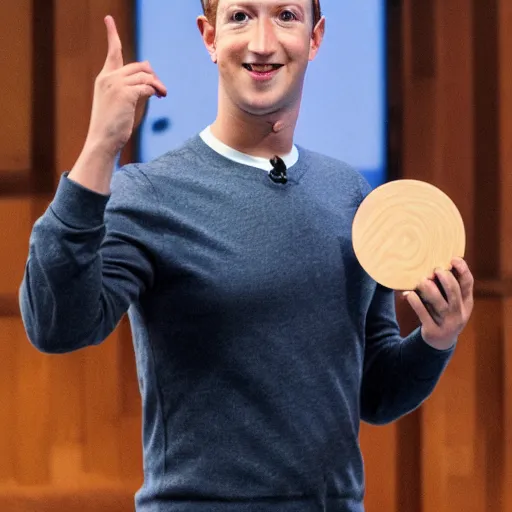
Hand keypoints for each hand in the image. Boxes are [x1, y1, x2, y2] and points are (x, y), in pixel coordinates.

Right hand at [86, 15, 166, 154]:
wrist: (103, 141)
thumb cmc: (114, 126)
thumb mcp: (122, 102)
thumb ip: (133, 87)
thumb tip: (149, 72)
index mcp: (105, 78)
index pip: (112, 52)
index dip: (112, 34)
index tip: (108, 19)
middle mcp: (108, 78)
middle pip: (139, 66)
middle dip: (153, 76)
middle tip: (161, 90)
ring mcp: (115, 85)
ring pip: (144, 76)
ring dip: (157, 85)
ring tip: (163, 94)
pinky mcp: (124, 94)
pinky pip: (146, 86)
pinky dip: (155, 90)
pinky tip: (158, 97)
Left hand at [404, 257, 473, 349]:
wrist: (440, 342)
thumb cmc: (443, 313)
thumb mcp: (451, 302)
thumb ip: (446, 287)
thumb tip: (433, 264)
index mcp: (466, 303)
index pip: (468, 283)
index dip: (462, 270)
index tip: (453, 259)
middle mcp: (459, 313)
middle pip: (454, 291)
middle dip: (445, 278)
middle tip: (435, 269)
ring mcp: (447, 323)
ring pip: (439, 303)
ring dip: (429, 289)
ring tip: (422, 280)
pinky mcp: (433, 330)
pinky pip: (423, 314)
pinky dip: (415, 303)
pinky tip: (408, 294)